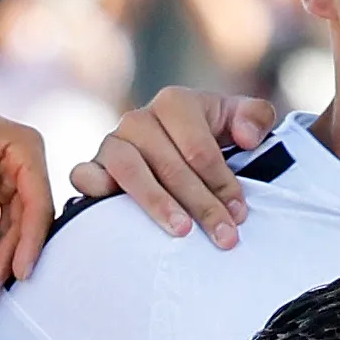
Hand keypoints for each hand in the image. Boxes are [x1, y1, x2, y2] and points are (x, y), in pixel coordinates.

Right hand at [71, 89, 284, 244]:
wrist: (175, 150)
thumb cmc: (209, 137)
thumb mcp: (237, 120)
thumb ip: (255, 116)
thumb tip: (246, 137)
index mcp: (175, 103)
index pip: (199, 148)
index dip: (222, 183)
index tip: (240, 214)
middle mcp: (139, 119)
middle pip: (170, 165)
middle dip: (201, 205)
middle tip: (224, 237)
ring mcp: (112, 142)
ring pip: (130, 170)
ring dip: (157, 203)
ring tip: (182, 231)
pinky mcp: (92, 165)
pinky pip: (84, 174)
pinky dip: (94, 189)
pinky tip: (113, 210)